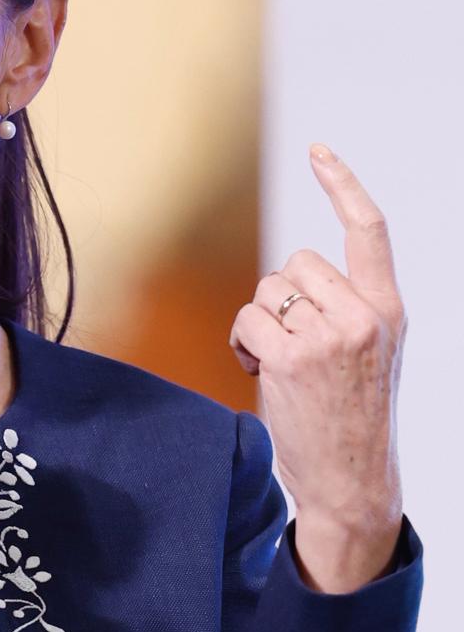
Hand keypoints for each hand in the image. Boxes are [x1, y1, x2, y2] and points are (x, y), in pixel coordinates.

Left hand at [228, 145, 406, 591]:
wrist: (352, 480)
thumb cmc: (350, 419)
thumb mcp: (368, 354)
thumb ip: (345, 309)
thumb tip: (293, 279)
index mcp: (388, 308)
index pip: (369, 229)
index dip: (341, 184)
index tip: (319, 151)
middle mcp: (364, 315)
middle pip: (295, 263)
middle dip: (281, 299)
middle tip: (293, 347)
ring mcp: (329, 336)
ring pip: (267, 291)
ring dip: (260, 323)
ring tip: (281, 366)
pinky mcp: (293, 359)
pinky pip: (247, 320)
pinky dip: (242, 343)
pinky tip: (258, 372)